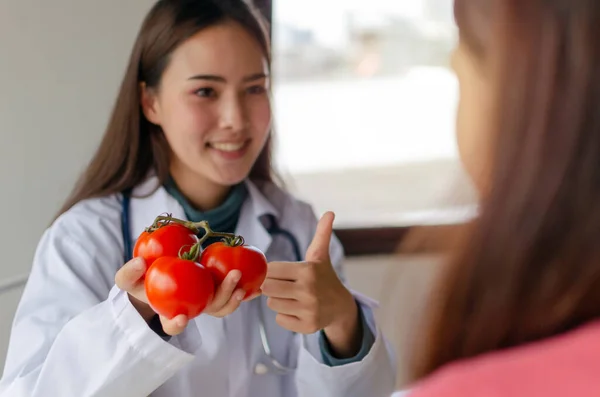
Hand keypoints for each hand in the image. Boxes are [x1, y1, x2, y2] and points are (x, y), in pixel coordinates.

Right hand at [115, 259, 259, 335]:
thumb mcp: (128, 279)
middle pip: (212, 311)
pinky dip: (246, 288)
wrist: (155, 276)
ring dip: (237, 293)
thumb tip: (139, 262)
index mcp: (170, 314)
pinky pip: (233, 293)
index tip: (181, 319)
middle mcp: (193, 311)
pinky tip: (255, 279)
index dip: (177, 325)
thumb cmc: (142, 281)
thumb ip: (128, 274)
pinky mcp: (217, 293)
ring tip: (242, 276)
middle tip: (233, 285)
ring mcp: (207, 303)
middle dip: (224, 300)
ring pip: (225, 304)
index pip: (174, 325)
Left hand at [261, 212, 361, 357]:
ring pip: (272, 304)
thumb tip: (330, 212)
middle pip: (268, 287)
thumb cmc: (324, 277)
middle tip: (284, 285)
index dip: (273, 271)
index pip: (272, 269)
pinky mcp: (307, 326)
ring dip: (278, 300)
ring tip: (291, 297)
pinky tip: (297, 310)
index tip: (282, 273)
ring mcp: (308, 310)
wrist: (341, 306)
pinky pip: (280, 319)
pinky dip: (285, 316)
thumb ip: (322, 233)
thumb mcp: (321, 255)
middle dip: (272, 286)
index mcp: (308, 271)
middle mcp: (308, 291)